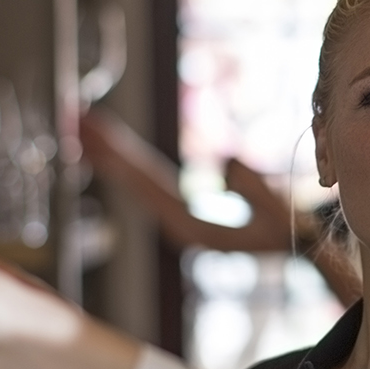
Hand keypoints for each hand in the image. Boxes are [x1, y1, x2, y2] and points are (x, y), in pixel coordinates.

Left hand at [81, 110, 291, 251]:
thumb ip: (254, 189)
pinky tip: (112, 148)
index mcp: (192, 227)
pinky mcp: (183, 208)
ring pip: (136, 180)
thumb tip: (227, 159)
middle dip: (104, 148)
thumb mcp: (277, 212)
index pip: (146, 186)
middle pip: (133, 180)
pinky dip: (129, 161)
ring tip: (83, 125)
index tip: (94, 135)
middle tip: (74, 117)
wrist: (295, 251)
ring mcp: (178, 216)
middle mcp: (176, 223)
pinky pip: (148, 180)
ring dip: (111, 152)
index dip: (119, 158)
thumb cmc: (288, 233)